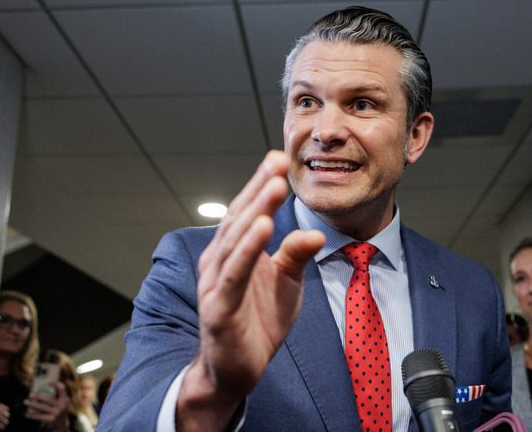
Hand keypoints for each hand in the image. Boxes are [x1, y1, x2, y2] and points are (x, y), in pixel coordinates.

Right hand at [0, 401, 9, 431]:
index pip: (6, 408)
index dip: (5, 413)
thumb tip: (7, 409)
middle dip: (5, 419)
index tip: (1, 416)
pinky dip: (0, 428)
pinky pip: (2, 427)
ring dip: (3, 424)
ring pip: (6, 422)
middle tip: (1, 421)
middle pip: (8, 415)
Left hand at [25, 381, 68, 428]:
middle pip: (48, 399)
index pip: (62, 389)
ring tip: (25, 402)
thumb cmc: (59, 409)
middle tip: (30, 394)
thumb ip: (58, 394)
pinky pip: (40, 417)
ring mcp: (57, 413)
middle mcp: (62, 406)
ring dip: (32, 405)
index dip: (55, 384)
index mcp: (65, 399)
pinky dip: (32, 416)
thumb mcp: (62, 402)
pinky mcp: (51, 419)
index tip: (48, 381)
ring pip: (42, 408)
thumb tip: (46, 383)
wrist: (61, 424)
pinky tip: (27, 414)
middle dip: (38, 397)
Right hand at [177, 150, 325, 430]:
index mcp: (233, 252)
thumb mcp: (286, 284)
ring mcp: (216, 284)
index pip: (248, 211)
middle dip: (260, 189)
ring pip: (236, 240)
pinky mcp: (218, 308)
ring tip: (274, 187)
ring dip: (255, 211)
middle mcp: (219, 261)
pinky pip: (234, 274)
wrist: (234, 372)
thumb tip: (315, 231)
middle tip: (278, 162)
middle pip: (240, 218)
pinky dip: (247, 250)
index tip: (280, 160)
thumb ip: (295, 255)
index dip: (262, 185)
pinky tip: (261, 228)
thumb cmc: (257, 323)